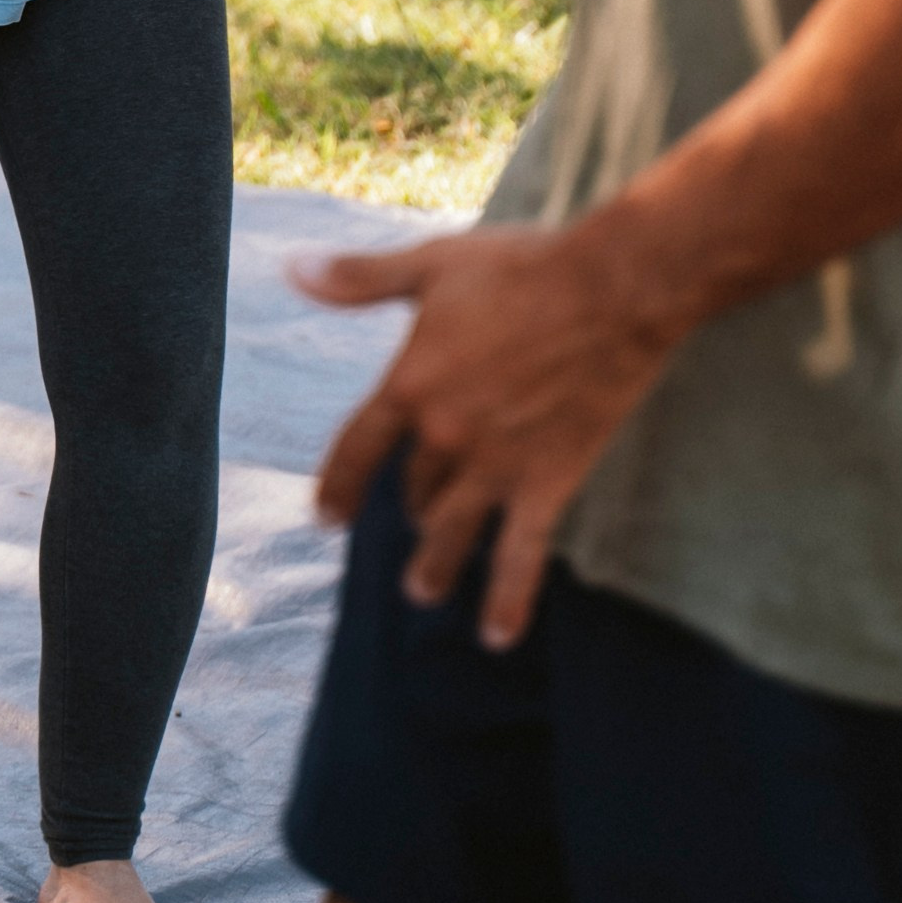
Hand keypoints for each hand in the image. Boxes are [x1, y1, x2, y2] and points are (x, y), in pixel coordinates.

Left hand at [290, 219, 679, 647]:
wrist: (610, 290)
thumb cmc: (519, 268)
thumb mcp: (431, 265)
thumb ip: (360, 278)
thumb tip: (292, 268)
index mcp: (410, 383)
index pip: (356, 449)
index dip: (336, 485)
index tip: (325, 517)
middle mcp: (444, 435)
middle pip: (412, 488)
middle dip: (408, 507)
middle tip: (412, 520)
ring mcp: (495, 466)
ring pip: (450, 533)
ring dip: (433, 567)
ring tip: (422, 590)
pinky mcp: (547, 482)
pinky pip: (520, 556)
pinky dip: (506, 601)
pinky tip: (497, 637)